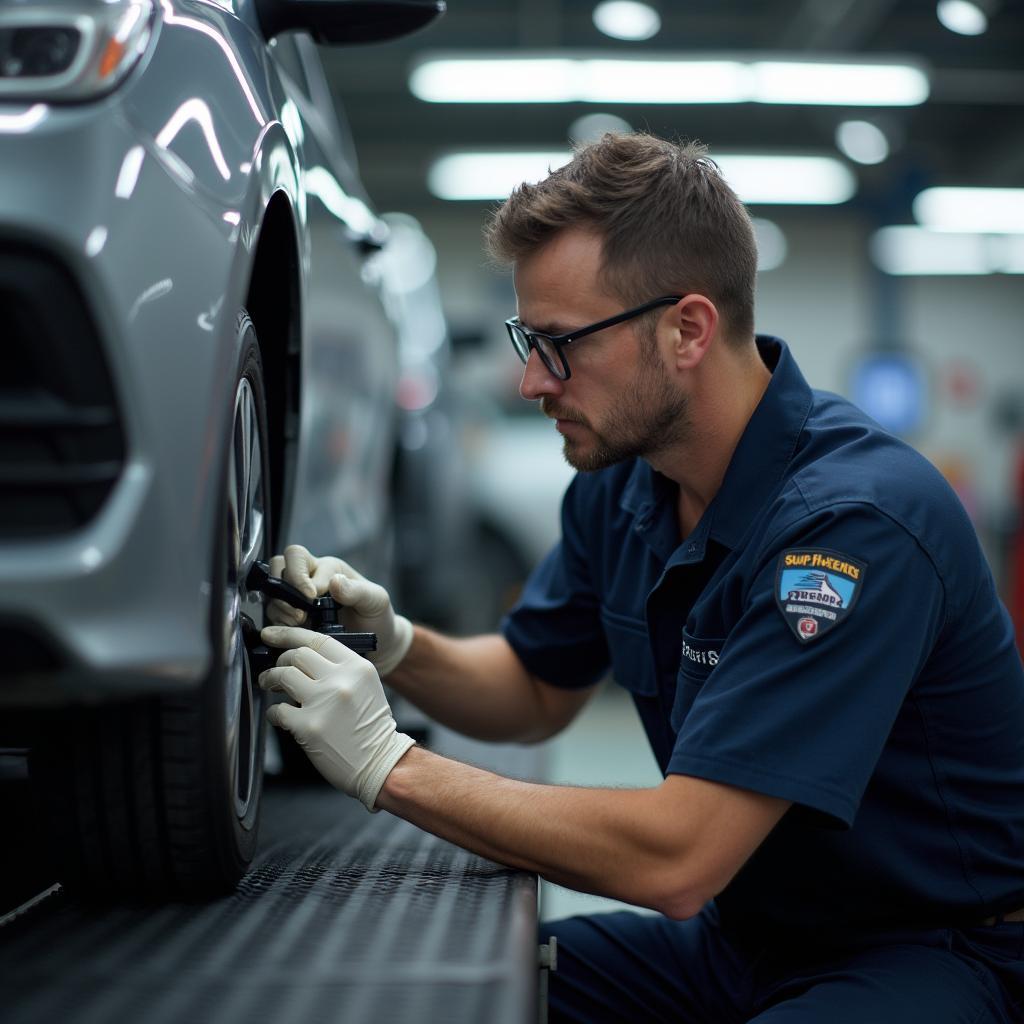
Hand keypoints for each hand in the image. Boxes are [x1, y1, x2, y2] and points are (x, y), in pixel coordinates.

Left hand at [259, 625, 414, 810]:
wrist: (380, 762)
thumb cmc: (371, 728)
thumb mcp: (365, 686)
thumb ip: (340, 668)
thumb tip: (303, 658)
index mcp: (357, 667)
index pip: (318, 639)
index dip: (290, 634)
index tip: (272, 635)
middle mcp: (341, 680)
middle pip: (297, 655)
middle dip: (280, 660)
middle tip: (275, 670)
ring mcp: (324, 702)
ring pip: (284, 675)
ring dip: (271, 679)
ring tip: (270, 685)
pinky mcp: (309, 726)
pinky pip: (278, 710)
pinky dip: (274, 712)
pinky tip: (279, 716)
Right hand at [266, 544, 412, 675]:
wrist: (377, 643)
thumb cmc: (377, 616)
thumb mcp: (376, 600)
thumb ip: (358, 590)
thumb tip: (334, 582)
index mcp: (328, 568)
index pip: (298, 557)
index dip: (300, 578)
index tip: (312, 598)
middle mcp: (309, 578)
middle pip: (279, 565)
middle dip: (284, 586)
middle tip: (300, 610)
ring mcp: (298, 598)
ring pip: (272, 591)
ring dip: (280, 608)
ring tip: (299, 622)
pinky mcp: (292, 618)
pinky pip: (273, 614)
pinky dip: (278, 622)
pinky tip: (294, 631)